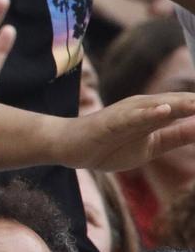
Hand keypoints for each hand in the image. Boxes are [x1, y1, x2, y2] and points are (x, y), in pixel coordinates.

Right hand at [59, 92, 194, 171]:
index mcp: (158, 113)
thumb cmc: (109, 145)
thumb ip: (177, 135)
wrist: (69, 147)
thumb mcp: (151, 145)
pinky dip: (151, 113)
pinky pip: (133, 117)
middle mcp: (147, 108)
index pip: (193, 109)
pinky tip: (168, 110)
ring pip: (163, 106)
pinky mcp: (110, 123)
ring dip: (187, 104)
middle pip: (185, 103)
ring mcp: (128, 114)